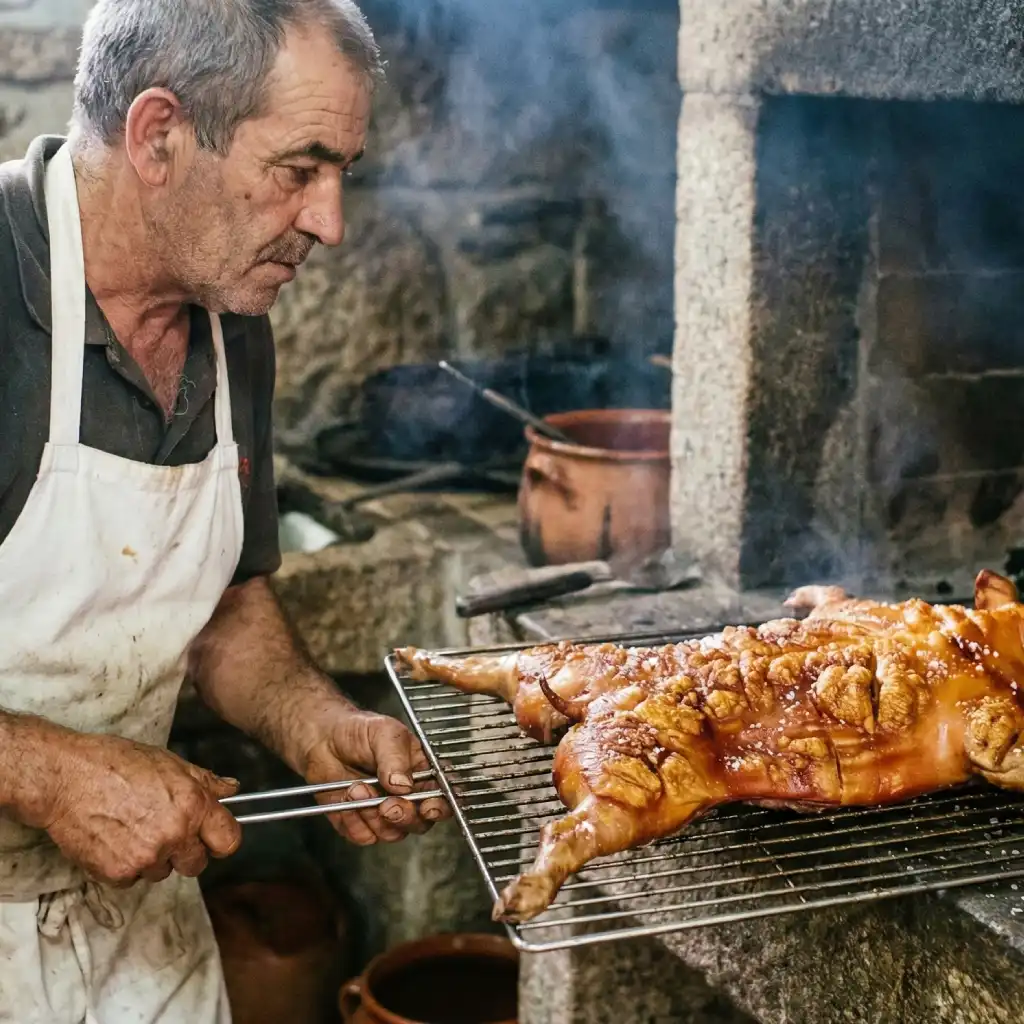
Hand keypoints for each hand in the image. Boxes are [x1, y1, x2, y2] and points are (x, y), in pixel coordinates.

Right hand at [21, 724, 241, 885]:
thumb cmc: (115, 764)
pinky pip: (133, 879)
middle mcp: (174, 834)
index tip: (212, 837)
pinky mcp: (119, 874)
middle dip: (187, 851)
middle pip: (197, 864)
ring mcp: (146, 858)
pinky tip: (114, 839)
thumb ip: (204, 781)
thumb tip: (231, 789)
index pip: (228, 840)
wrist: (65, 778)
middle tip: (166, 832)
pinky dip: (126, 865)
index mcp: (192, 805)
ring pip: (163, 872)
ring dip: (154, 858)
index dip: (221, 839)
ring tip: (132, 828)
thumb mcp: (169, 762)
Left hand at [301, 707, 450, 845]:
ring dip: (371, 814)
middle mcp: (408, 797)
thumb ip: (395, 757)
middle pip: (420, 823)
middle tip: (387, 804)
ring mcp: (385, 813)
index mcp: (423, 773)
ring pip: (392, 833)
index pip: (443, 797)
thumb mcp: (383, 732)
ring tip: (356, 787)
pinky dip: (353, 820)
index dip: (440, 807)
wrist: (323, 738)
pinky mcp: (361, 824)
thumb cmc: (359, 730)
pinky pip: (364, 836)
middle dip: (403, 816)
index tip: (428, 807)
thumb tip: (404, 785)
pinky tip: (346, 797)